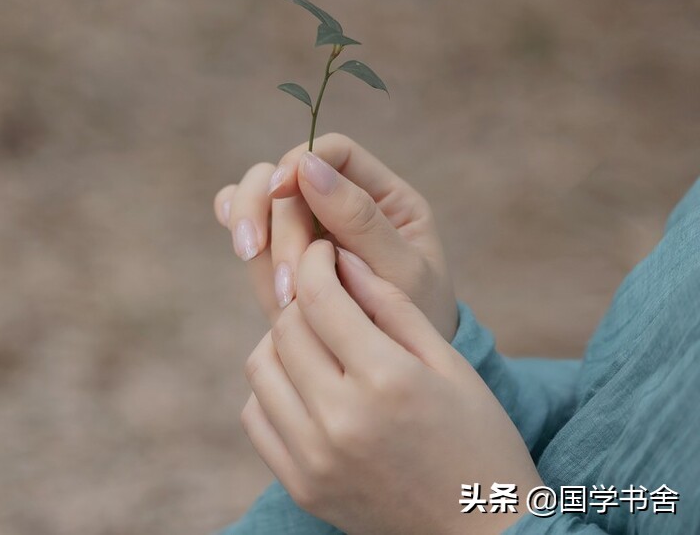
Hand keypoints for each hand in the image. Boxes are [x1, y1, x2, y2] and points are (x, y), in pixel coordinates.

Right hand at [214, 133, 457, 340]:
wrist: (398, 376)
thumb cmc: (417, 324)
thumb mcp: (403, 275)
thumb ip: (361, 221)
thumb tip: (307, 166)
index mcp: (385, 197)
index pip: (333, 152)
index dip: (299, 163)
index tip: (280, 192)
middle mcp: (341, 201)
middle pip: (287, 174)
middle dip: (275, 219)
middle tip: (284, 281)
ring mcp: (308, 224)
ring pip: (259, 194)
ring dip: (251, 225)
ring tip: (258, 268)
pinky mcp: (281, 249)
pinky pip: (247, 220)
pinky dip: (238, 225)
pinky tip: (244, 249)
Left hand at [241, 241, 539, 534]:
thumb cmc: (478, 440)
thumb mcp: (449, 365)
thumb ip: (392, 307)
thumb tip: (343, 259)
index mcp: (387, 381)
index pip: (320, 298)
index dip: (315, 262)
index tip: (323, 252)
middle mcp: (342, 419)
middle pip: (285, 328)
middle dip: (298, 297)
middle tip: (318, 290)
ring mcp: (314, 458)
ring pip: (261, 368)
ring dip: (280, 342)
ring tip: (314, 339)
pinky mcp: (301, 484)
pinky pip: (257, 415)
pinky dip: (272, 389)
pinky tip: (305, 384)